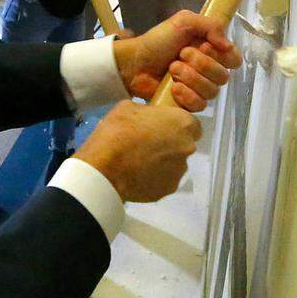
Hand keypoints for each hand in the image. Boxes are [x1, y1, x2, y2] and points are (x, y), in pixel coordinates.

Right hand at [75, 101, 200, 201]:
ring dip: (161, 162)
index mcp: (182, 124)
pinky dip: (153, 178)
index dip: (176, 125)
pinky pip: (163, 180)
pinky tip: (136, 174)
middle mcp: (187, 148)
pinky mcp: (167, 190)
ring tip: (138, 161)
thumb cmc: (118, 131)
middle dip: (169, 144)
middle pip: (183, 145)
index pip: (191, 124)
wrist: (105, 168)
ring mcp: (179, 172)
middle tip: (146, 143)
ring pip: (174, 164)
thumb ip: (146, 112)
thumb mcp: (128, 107)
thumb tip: (146, 119)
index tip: (161, 126)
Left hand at [112, 10, 241, 109]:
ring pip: (211, 92)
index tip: (207, 47)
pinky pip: (200, 106)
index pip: (235, 60)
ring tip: (172, 69)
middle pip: (223, 76)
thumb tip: (227, 46)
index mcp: (211, 51)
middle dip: (201, 64)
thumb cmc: (158, 41)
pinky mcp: (187, 104)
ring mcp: (198, 89)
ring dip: (191, 78)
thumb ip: (211, 25)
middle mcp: (208, 71)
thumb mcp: (184, 22)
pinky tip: (174, 88)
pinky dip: (187, 96)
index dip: (225, 57)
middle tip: (181, 55)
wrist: (134, 62)